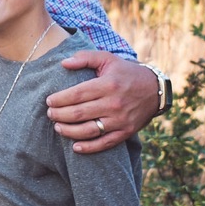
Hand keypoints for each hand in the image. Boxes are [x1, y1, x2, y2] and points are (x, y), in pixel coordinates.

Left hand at [46, 54, 160, 154]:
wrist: (155, 90)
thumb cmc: (126, 73)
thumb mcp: (108, 59)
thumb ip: (85, 58)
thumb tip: (63, 63)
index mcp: (107, 84)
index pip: (76, 94)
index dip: (59, 99)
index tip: (49, 101)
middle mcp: (113, 103)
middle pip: (78, 113)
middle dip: (59, 115)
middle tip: (50, 114)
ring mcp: (119, 120)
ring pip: (88, 130)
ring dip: (69, 131)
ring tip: (57, 127)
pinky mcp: (125, 132)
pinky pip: (104, 143)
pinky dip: (88, 147)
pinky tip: (75, 147)